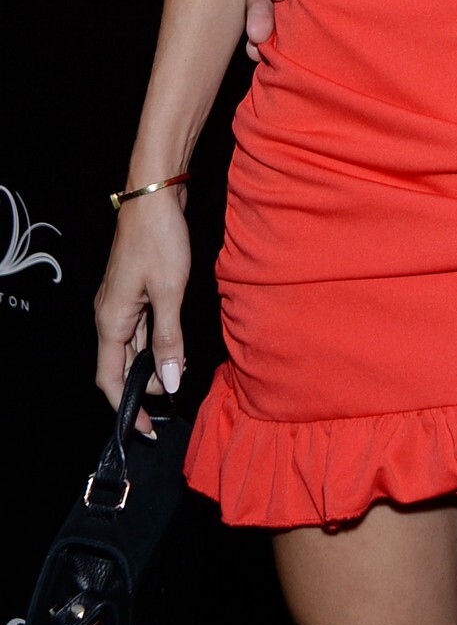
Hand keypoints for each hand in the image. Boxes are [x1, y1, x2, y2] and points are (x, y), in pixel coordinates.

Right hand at [94, 190, 190, 435]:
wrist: (155, 195)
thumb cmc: (159, 238)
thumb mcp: (169, 292)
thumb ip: (169, 339)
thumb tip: (170, 381)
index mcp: (111, 321)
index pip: (110, 380)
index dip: (127, 408)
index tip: (147, 429)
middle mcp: (110, 315)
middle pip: (121, 367)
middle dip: (144, 390)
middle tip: (173, 405)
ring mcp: (121, 302)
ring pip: (133, 348)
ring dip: (152, 366)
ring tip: (178, 381)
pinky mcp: (135, 289)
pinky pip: (142, 328)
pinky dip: (157, 343)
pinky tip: (176, 347)